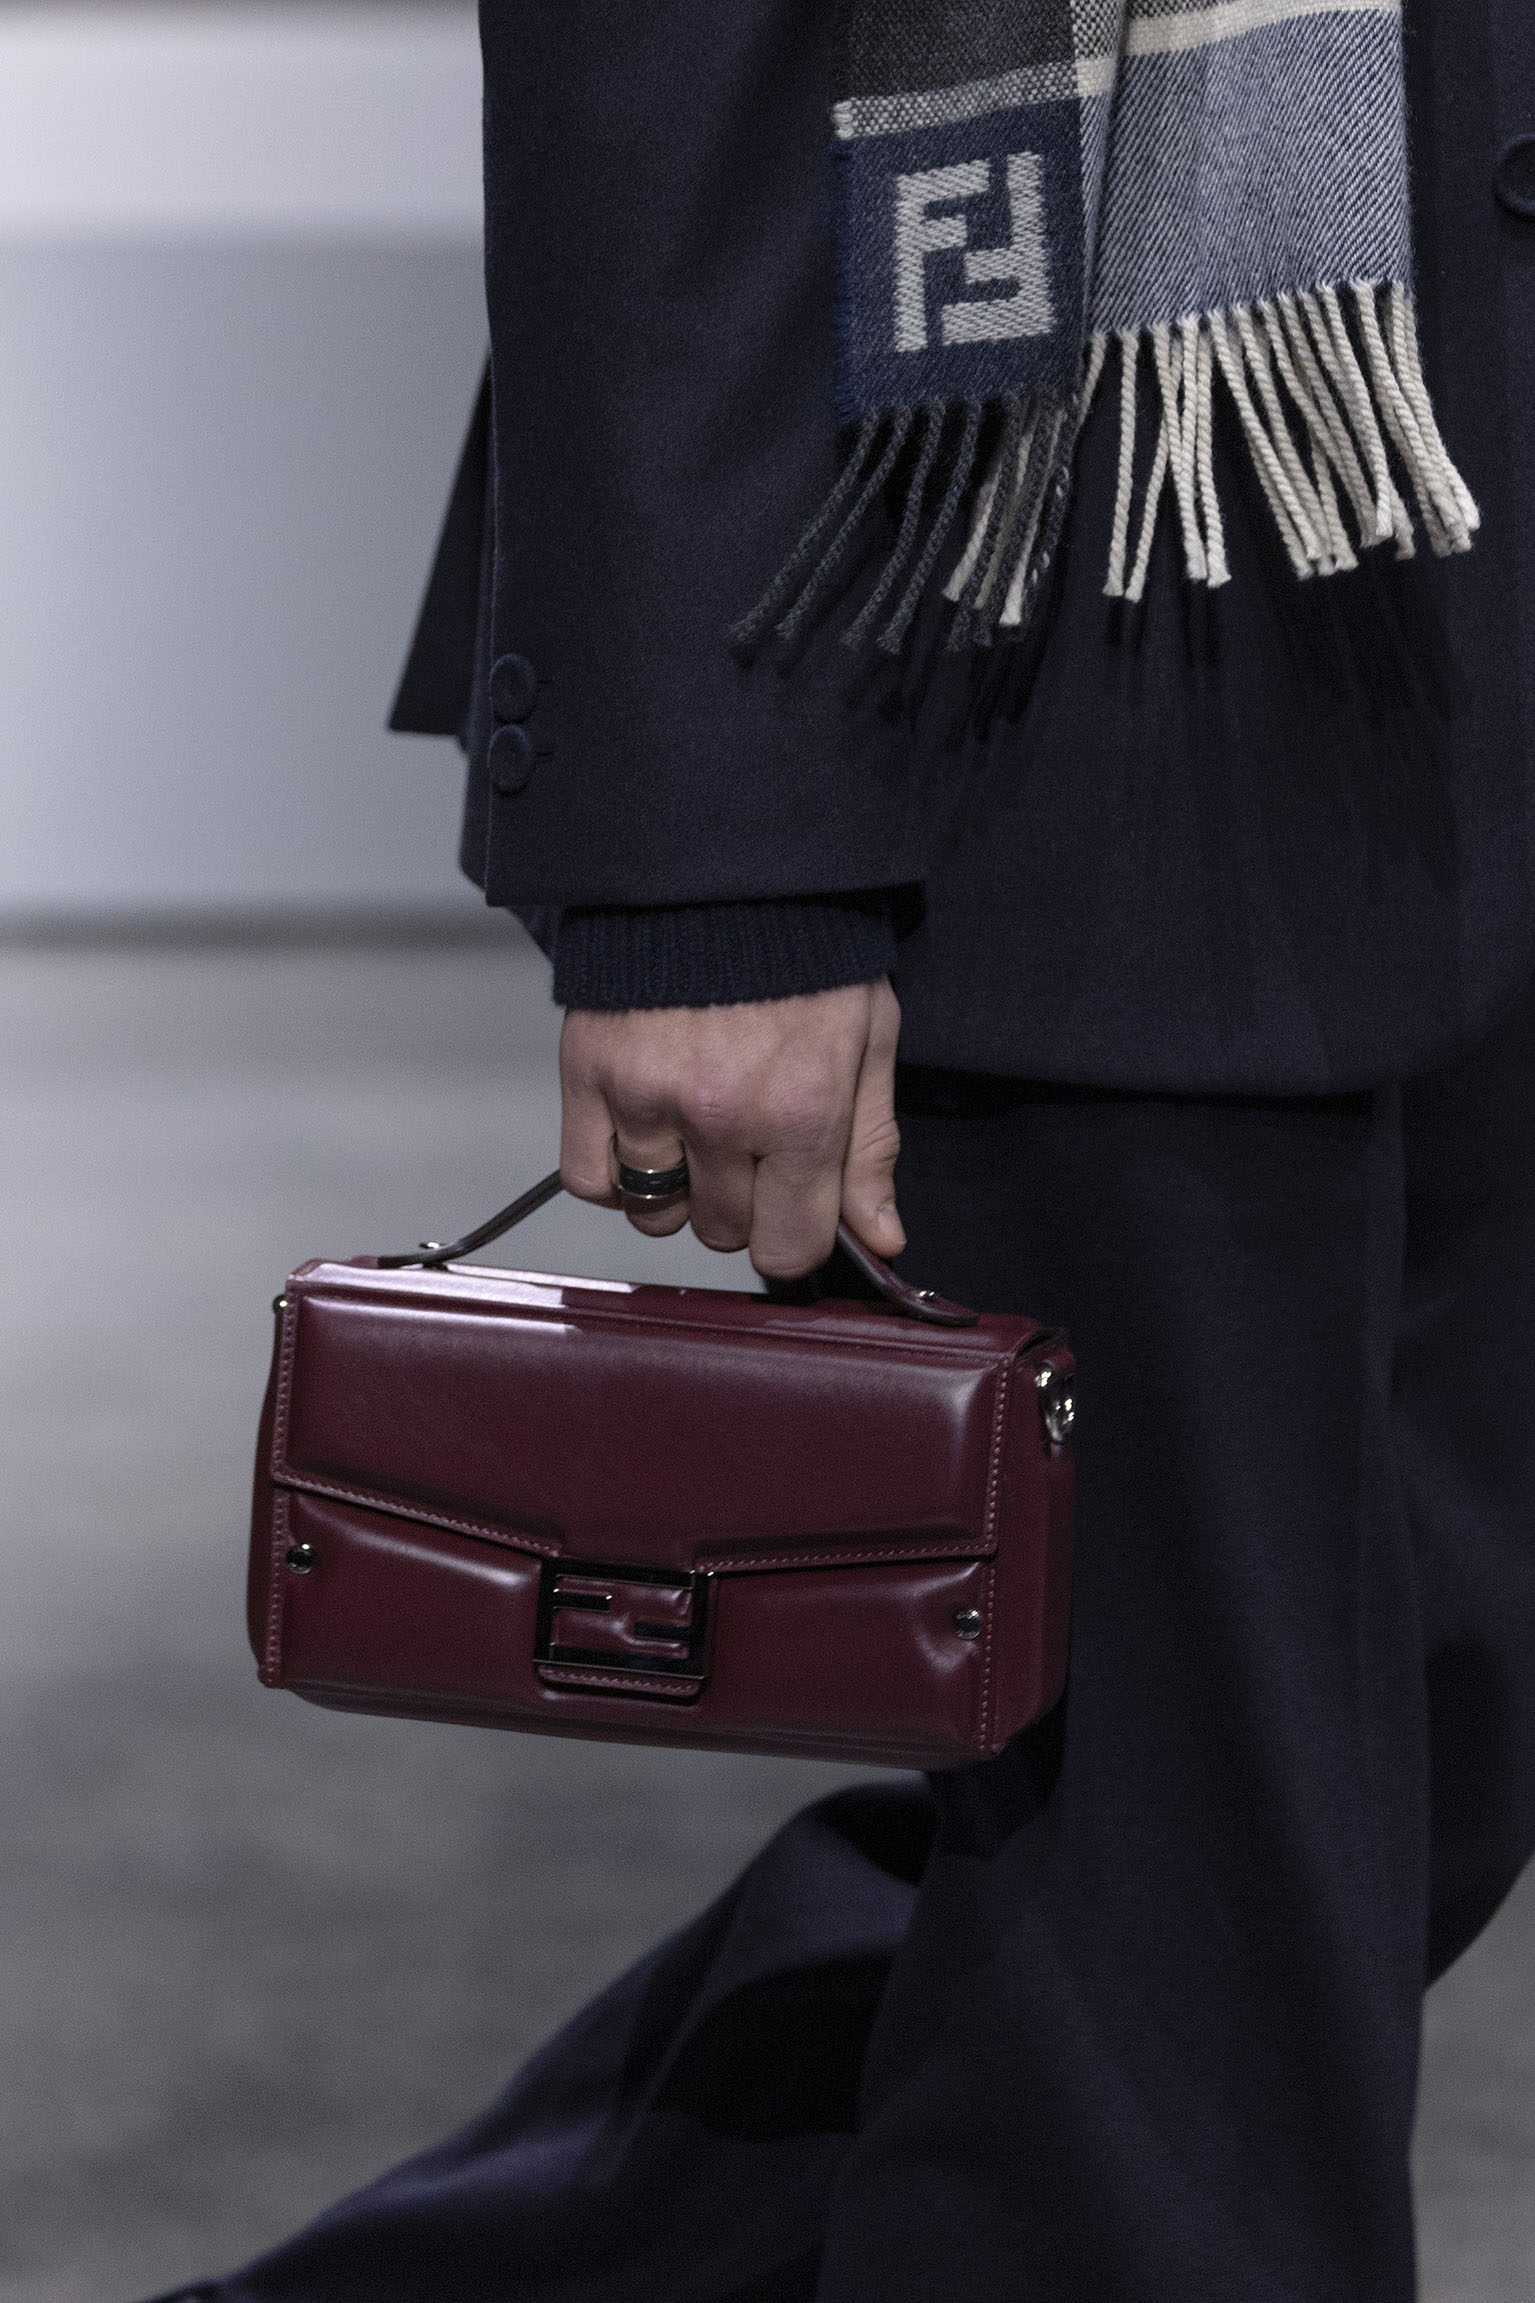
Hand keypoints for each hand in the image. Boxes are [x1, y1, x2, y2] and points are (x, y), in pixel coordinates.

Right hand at [559, 980, 903, 1280]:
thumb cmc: (804, 950)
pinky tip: (645, 1137)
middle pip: (721, 1232)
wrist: (723, 869)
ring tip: (695, 1133)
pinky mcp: (589, 1074)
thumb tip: (880, 1239)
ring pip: (655, 1213)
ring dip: (677, 1190)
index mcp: (801, 1112)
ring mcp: (648, 1098)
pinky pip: (590, 1179)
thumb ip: (871, 1149)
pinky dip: (614, 1175)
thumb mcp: (868, 1043)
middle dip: (741, 1203)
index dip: (795, 1236)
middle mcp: (721, 1115)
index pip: (789, 1246)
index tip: (793, 1210)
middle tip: (748, 1144)